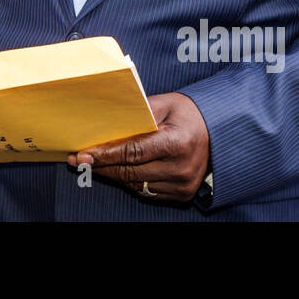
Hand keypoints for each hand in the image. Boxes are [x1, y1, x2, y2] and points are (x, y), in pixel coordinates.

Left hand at [67, 91, 209, 201]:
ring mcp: (182, 185)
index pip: (133, 152)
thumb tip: (106, 121)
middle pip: (129, 171)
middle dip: (101, 165)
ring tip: (94, 163)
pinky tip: (116, 170)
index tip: (83, 154)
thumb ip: (138, 112)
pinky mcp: (182, 195)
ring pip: (135, 184)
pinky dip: (129, 181)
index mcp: (176, 142)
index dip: (105, 154)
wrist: (220, 134)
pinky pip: (146, 191)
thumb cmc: (190, 114)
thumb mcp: (166, 104)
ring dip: (112, 175)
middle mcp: (180, 168)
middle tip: (78, 159)